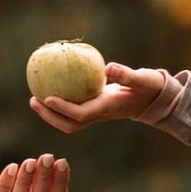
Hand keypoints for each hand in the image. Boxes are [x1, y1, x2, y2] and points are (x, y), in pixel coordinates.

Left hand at [27, 61, 180, 134]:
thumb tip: (108, 67)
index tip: (47, 97)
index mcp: (106, 108)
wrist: (155, 98)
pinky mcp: (95, 107)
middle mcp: (98, 114)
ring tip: (35, 98)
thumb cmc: (148, 86)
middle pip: (69, 124)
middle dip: (50, 116)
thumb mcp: (142, 78)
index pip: (80, 114)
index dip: (63, 109)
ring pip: (69, 120)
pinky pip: (72, 108)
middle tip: (34, 100)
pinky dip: (59, 103)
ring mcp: (96, 112)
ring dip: (51, 113)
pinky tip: (50, 87)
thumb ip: (126, 74)